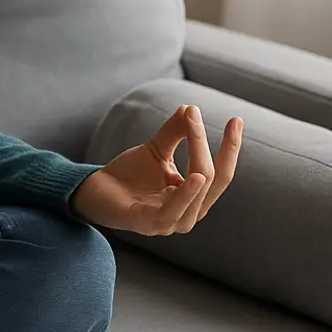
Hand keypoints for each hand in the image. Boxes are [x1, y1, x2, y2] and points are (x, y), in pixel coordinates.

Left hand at [70, 105, 242, 235]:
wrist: (95, 190)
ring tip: (204, 151)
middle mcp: (187, 212)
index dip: (230, 147)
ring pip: (196, 197)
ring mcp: (169, 222)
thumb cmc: (130, 174)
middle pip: (211, 180)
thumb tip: (190, 107)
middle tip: (195, 115)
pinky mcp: (147, 224)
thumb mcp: (156, 149)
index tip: (236, 119)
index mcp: (194, 196)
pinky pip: (172, 213)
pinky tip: (194, 177)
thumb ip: (174, 132)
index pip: (221, 172)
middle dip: (210, 149)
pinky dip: (185, 196)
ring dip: (201, 170)